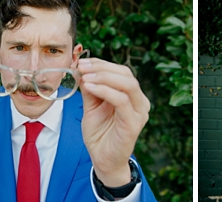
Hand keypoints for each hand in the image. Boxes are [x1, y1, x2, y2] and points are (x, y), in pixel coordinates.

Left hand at [77, 58, 149, 186]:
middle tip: (82, 67)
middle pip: (126, 74)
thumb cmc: (100, 134)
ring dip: (104, 76)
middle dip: (102, 67)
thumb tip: (82, 70)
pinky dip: (105, 91)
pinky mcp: (133, 124)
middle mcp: (139, 102)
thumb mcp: (92, 106)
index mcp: (131, 95)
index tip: (82, 62)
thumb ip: (90, 89)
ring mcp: (139, 112)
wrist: (103, 160)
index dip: (102, 63)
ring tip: (85, 76)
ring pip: (128, 84)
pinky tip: (90, 87)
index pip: (121, 71)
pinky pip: (122, 101)